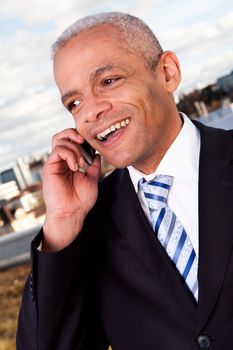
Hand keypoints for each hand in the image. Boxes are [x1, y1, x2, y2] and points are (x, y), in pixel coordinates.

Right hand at [42, 128, 100, 250]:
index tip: (92, 146)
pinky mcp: (49, 167)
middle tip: (84, 144)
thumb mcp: (92, 179)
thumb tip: (97, 154)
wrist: (72, 213)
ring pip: (60, 140)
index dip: (81, 138)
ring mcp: (54, 163)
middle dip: (75, 135)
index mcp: (70, 162)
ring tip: (81, 164)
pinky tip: (75, 167)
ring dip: (75, 149)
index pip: (71, 141)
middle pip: (62, 136)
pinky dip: (70, 155)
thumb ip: (94, 166)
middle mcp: (61, 161)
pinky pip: (58, 151)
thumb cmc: (81, 200)